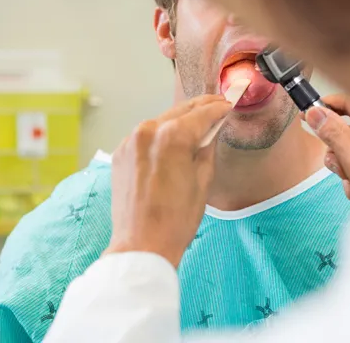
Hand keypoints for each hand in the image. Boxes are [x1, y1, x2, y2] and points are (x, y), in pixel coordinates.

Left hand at [104, 95, 231, 266]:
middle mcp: (147, 132)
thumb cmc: (176, 220)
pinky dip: (161, 135)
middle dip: (201, 108)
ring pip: (162, 121)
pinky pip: (146, 136)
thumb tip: (211, 130)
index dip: (219, 108)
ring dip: (180, 120)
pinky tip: (173, 142)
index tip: (229, 105)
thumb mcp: (203, 180)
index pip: (202, 113)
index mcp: (172, 137)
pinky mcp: (120, 153)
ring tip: (197, 123)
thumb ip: (207, 147)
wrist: (141, 245)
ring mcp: (130, 141)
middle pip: (180, 111)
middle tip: (218, 104)